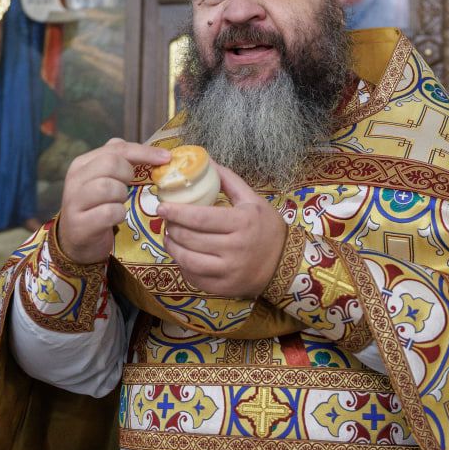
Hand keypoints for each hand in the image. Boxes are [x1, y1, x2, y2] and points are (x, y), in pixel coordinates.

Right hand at [56, 138, 168, 264]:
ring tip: (120, 203)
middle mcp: (75, 179)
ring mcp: (74, 201)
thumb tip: (157, 153)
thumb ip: (122, 163)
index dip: (143, 151)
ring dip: (122, 196)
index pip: (116, 148)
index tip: (166, 158)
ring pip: (108, 187)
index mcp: (83, 163)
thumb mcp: (106, 180)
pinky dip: (119, 215)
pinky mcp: (80, 223)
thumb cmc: (98, 207)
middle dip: (128, 174)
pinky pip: (109, 212)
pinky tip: (117, 217)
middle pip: (110, 163)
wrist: (78, 241)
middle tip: (131, 186)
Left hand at [158, 163, 286, 298]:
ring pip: (188, 260)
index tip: (162, 206)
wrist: (286, 264)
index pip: (200, 217)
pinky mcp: (224, 288)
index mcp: (242, 222)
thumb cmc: (267, 228)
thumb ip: (228, 180)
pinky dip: (183, 265)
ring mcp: (229, 271)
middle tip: (166, 220)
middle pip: (191, 238)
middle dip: (172, 228)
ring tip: (169, 236)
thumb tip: (206, 160)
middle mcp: (235, 248)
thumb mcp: (253, 200)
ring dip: (172, 247)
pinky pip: (195, 278)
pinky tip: (182, 254)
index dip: (177, 212)